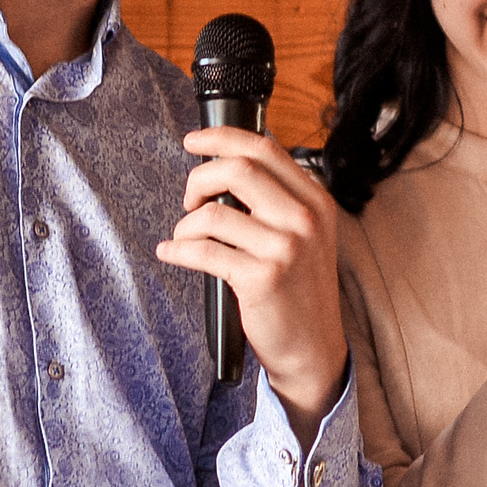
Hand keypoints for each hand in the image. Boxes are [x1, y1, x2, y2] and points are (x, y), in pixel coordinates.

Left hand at [156, 127, 349, 437]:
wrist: (313, 347)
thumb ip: (277, 199)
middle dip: (199, 178)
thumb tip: (226, 163)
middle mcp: (305, 219)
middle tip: (189, 200)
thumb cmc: (298, 289)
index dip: (222, 138)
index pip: (265, 149)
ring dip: (185, 225)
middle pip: (238, 169)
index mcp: (315, 200)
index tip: (194, 142)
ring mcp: (285, 248)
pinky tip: (171, 253)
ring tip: (185, 239)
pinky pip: (203, 251)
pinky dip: (177, 250)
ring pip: (213, 213)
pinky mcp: (262, 278)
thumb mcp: (304, 235)